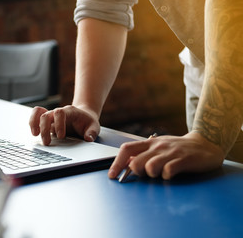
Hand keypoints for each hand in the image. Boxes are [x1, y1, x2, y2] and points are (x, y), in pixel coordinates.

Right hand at [29, 105, 99, 145]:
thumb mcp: (94, 126)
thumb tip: (88, 138)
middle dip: (45, 129)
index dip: (59, 124)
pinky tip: (34, 132)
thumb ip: (92, 132)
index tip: (61, 136)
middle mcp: (58, 112)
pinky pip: (36, 115)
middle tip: (47, 143)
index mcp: (70, 112)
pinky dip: (32, 122)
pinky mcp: (47, 121)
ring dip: (34, 124)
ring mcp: (52, 116)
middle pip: (47, 115)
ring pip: (38, 113)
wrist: (83, 116)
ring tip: (35, 135)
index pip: (61, 113)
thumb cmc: (87, 122)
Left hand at [108, 132, 224, 179]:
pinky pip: (168, 171)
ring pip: (150, 167)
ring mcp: (170, 152)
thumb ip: (144, 154)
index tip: (112, 175)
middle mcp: (157, 146)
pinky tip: (171, 174)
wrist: (205, 144)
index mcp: (149, 143)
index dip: (116, 163)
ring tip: (160, 173)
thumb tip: (126, 164)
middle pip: (135, 161)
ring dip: (151, 174)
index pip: (126, 149)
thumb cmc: (177, 148)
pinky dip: (166, 176)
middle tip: (146, 174)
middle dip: (136, 172)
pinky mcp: (184, 159)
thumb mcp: (159, 147)